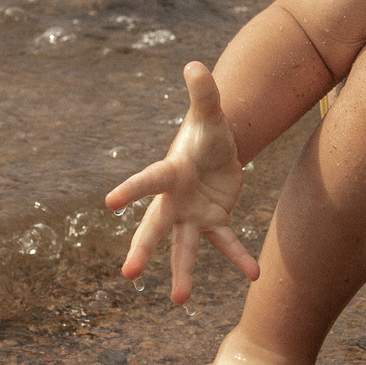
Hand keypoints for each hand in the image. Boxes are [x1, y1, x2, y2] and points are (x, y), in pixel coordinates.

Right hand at [104, 61, 261, 304]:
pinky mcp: (215, 222)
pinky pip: (227, 243)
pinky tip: (255, 274)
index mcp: (170, 171)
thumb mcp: (210, 112)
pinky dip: (240, 258)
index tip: (110, 202)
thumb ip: (204, 92)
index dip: (130, 190)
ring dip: (183, 273)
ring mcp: (193, 215)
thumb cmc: (206, 130)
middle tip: (129, 275)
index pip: (148, 181)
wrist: (219, 150)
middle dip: (143, 249)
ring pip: (184, 247)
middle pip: (156, 227)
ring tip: (179, 300)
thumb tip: (195, 64)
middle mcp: (175, 200)